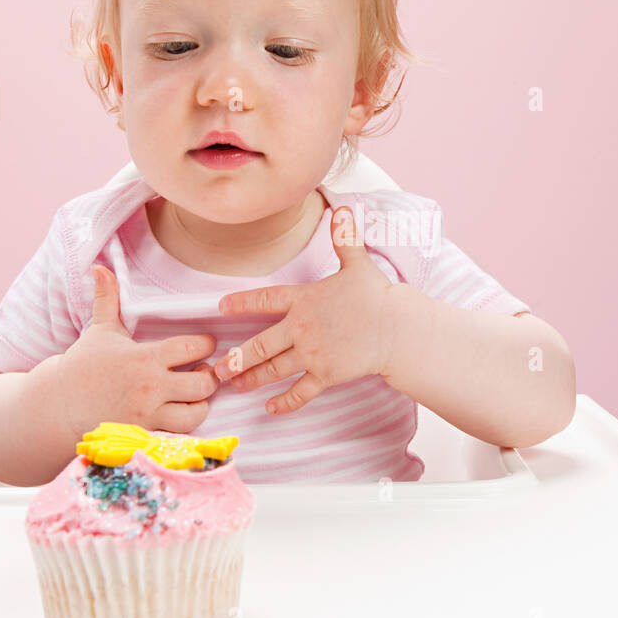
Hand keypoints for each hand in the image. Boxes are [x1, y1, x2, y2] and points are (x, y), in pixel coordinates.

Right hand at [53, 264, 219, 434]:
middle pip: (203, 382)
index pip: (193, 347)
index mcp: (144, 357)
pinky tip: (180, 412)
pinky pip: (179, 433)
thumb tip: (100, 267)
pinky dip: (186, 424)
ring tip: (194, 394)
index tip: (203, 345)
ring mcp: (148, 414)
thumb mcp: (99, 330)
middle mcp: (150, 387)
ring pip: (196, 412)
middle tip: (203, 371)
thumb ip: (107, 299)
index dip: (205, 345)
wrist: (57, 406)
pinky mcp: (145, 434)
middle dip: (210, 375)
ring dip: (201, 403)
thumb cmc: (82, 366)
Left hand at [213, 205, 394, 414]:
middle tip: (217, 369)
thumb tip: (343, 209)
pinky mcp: (327, 375)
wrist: (399, 329)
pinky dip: (285, 402)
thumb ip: (344, 238)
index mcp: (304, 300)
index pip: (265, 300)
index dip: (241, 303)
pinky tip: (271, 408)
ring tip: (235, 385)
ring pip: (273, 370)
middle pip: (260, 345)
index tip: (221, 307)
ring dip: (252, 379)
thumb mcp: (358, 263)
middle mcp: (302, 328)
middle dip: (236, 359)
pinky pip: (300, 392)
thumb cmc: (378, 296)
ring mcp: (313, 354)